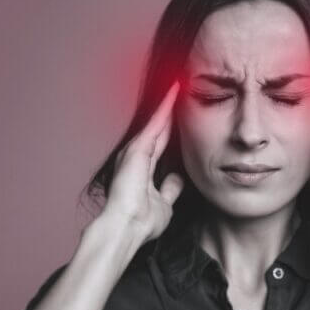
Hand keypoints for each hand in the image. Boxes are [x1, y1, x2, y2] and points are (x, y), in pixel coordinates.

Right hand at [97, 81, 184, 243]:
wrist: (126, 229)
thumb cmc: (141, 222)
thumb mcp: (163, 203)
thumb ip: (170, 189)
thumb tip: (178, 179)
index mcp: (142, 168)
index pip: (162, 142)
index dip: (172, 128)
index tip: (183, 113)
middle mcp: (137, 155)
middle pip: (159, 127)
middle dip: (170, 109)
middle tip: (181, 87)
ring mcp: (135, 150)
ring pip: (157, 121)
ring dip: (168, 101)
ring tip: (179, 81)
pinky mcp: (137, 149)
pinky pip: (156, 122)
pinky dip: (166, 106)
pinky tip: (175, 90)